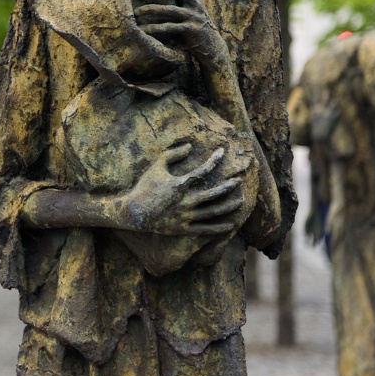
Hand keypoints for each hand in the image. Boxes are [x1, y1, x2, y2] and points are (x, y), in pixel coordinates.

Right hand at [112, 143, 245, 236]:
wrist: (134, 213)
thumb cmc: (145, 187)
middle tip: (238, 181)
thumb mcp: (156, 167)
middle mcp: (185, 201)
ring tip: (240, 201)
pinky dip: (219, 228)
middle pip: (213, 193)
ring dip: (228, 206)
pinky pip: (205, 229)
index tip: (222, 152)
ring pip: (213, 212)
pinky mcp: (183, 228)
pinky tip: (230, 225)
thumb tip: (189, 146)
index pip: (202, 170)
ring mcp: (185, 216)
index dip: (214, 160)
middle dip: (228, 186)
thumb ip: (172, 154)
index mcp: (179, 185)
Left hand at [131, 0, 228, 68]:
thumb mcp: (186, 11)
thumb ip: (175, 1)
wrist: (212, 47)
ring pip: (170, 9)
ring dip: (151, 9)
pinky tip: (144, 30)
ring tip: (136, 12)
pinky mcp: (192, 29)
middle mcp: (194, 2)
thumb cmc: (192, 27)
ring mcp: (194, 15)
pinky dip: (156, 28)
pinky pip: (171, 27)